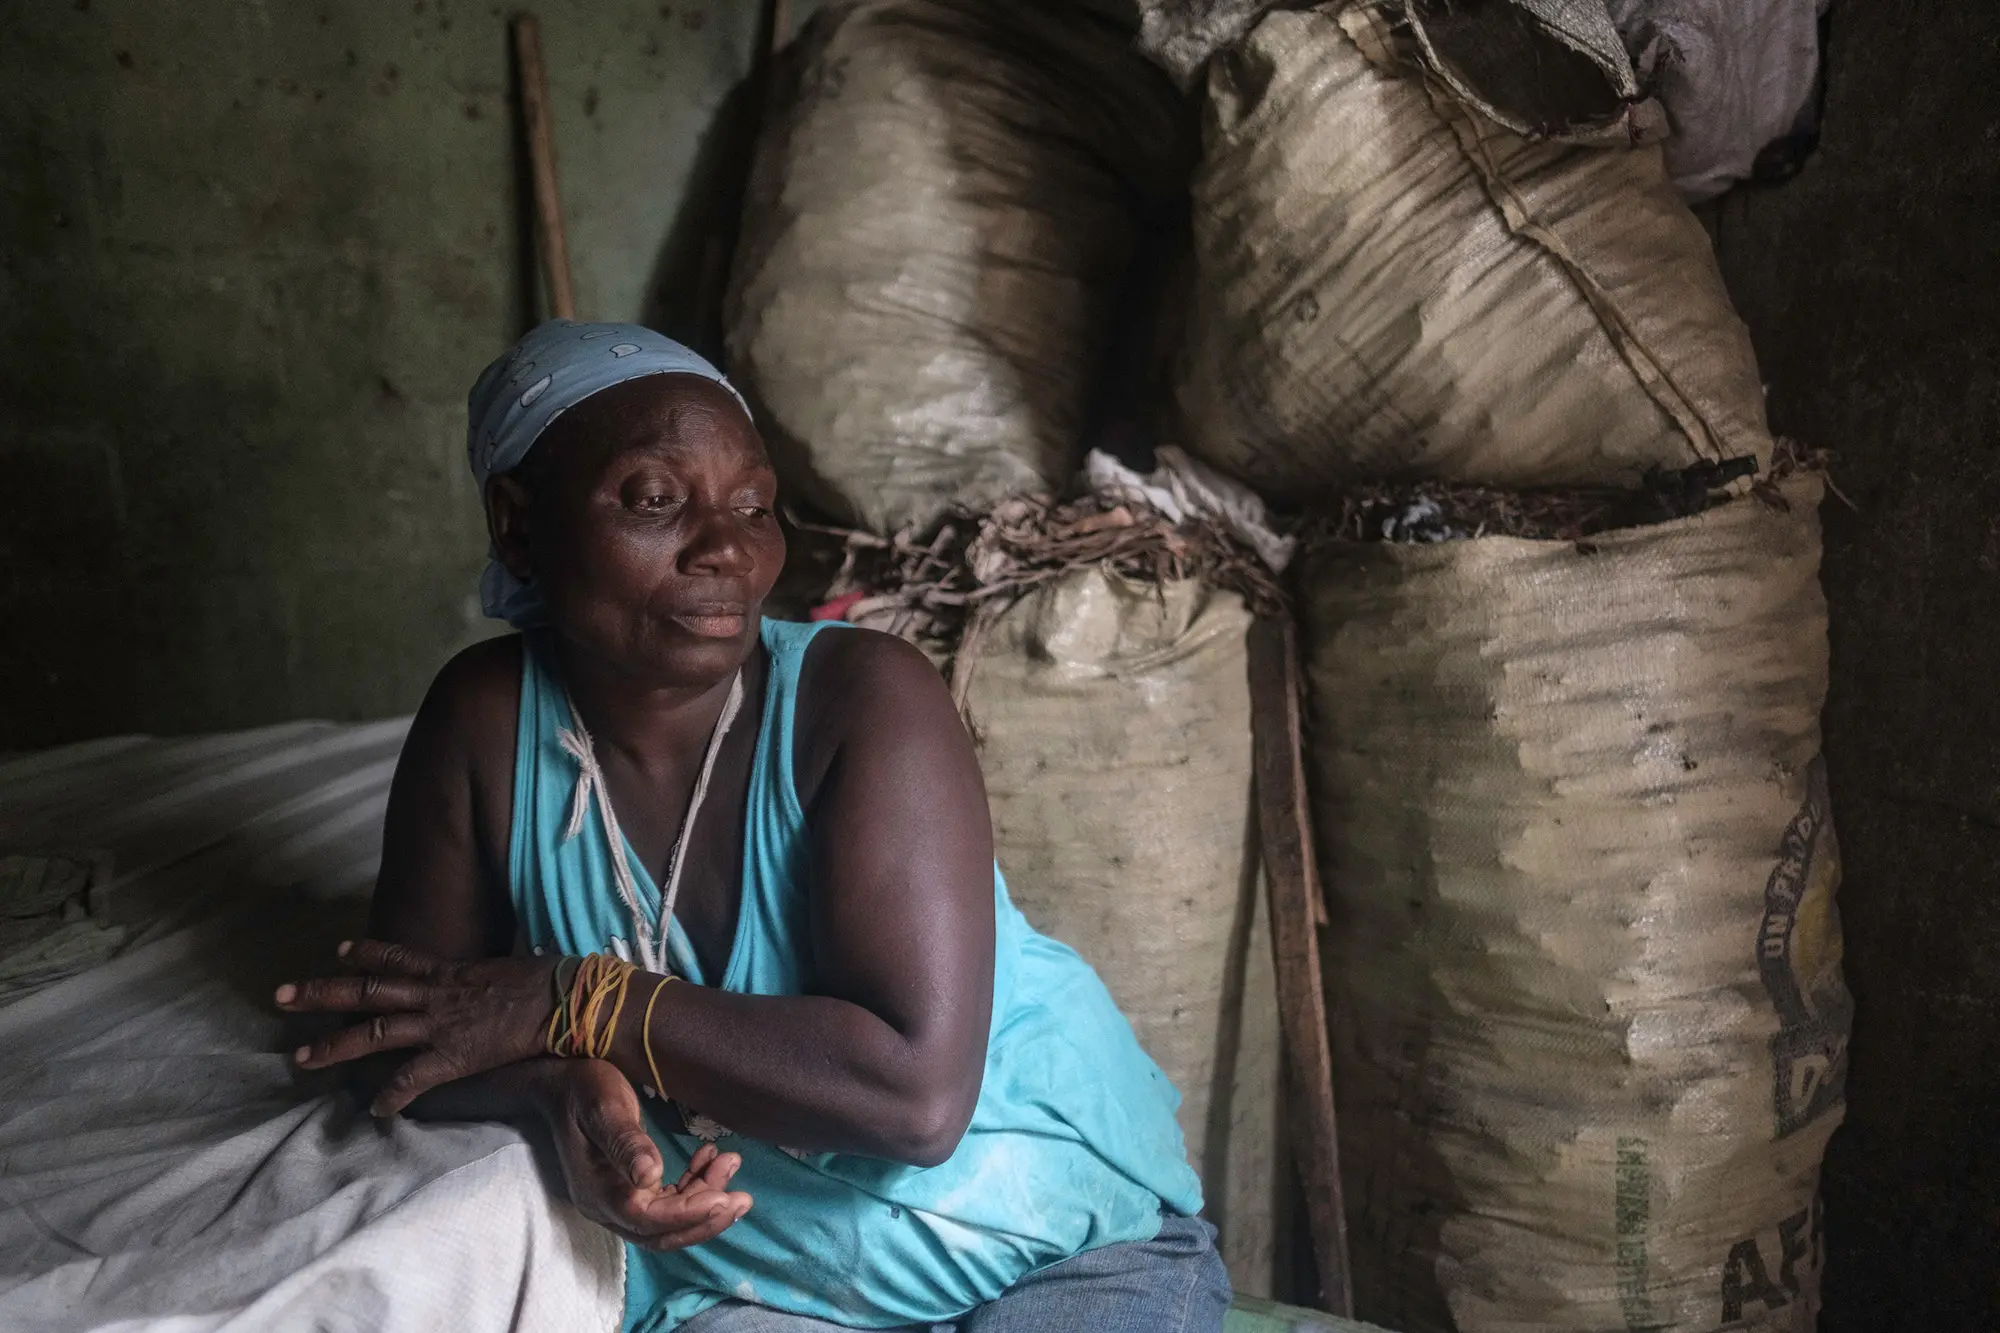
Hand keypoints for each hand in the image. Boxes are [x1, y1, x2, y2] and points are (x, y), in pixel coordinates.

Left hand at [276, 939, 559, 1114]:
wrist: (566, 999)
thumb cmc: (548, 982)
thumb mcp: (508, 970)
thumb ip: (485, 979)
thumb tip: (488, 983)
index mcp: (449, 971)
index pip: (397, 958)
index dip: (364, 954)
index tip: (336, 952)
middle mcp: (436, 994)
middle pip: (367, 990)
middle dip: (322, 992)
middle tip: (281, 996)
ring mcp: (441, 1024)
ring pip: (375, 1030)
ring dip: (334, 1044)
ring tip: (300, 1057)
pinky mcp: (455, 1055)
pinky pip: (414, 1078)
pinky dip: (392, 1095)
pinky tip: (375, 1111)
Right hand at [543, 1058, 751, 1249]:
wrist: (561, 1084)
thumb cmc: (584, 1090)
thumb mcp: (604, 1107)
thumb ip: (626, 1142)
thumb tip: (650, 1176)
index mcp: (598, 1190)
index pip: (646, 1218)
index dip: (687, 1214)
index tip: (724, 1199)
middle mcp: (605, 1205)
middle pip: (659, 1232)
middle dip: (704, 1220)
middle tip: (743, 1198)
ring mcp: (614, 1200)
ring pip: (666, 1220)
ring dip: (703, 1200)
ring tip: (731, 1163)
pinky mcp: (626, 1189)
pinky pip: (664, 1202)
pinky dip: (692, 1187)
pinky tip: (710, 1159)